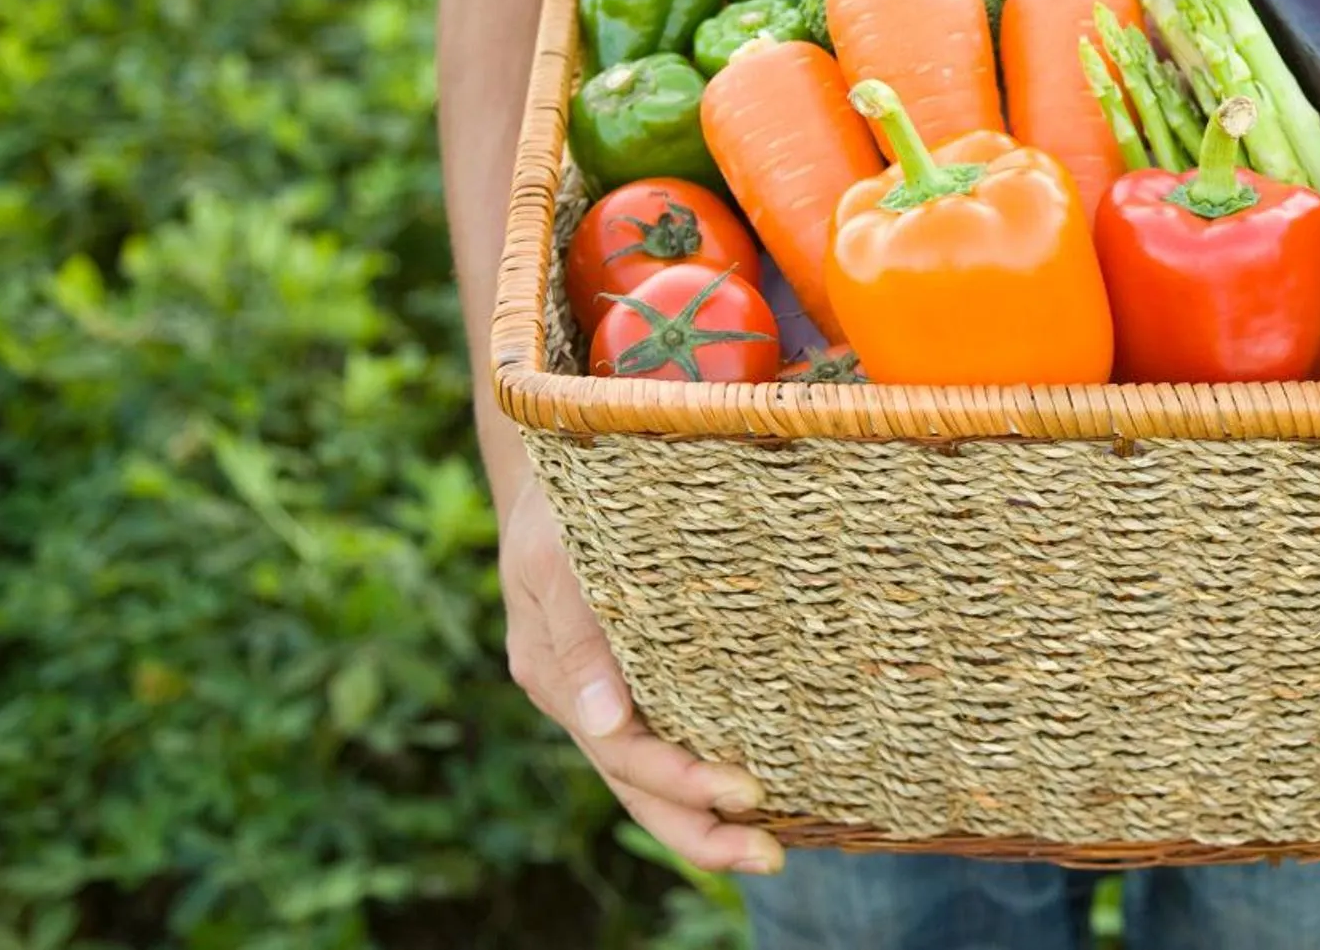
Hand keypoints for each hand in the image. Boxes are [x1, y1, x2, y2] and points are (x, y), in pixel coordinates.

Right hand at [499, 476, 783, 874]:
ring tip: (768, 847)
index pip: (622, 752)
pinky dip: (697, 777)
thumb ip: (578, 638)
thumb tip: (604, 721)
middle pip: (636, 787)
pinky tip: (750, 797)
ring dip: (702, 820)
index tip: (743, 791)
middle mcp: (578, 696)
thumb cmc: (558, 502)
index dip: (681, 780)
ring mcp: (599, 694)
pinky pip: (660, 739)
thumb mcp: (555, 557)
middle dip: (700, 831)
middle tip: (770, 855)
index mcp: (554, 673)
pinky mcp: (626, 677)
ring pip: (646, 778)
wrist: (549, 464)